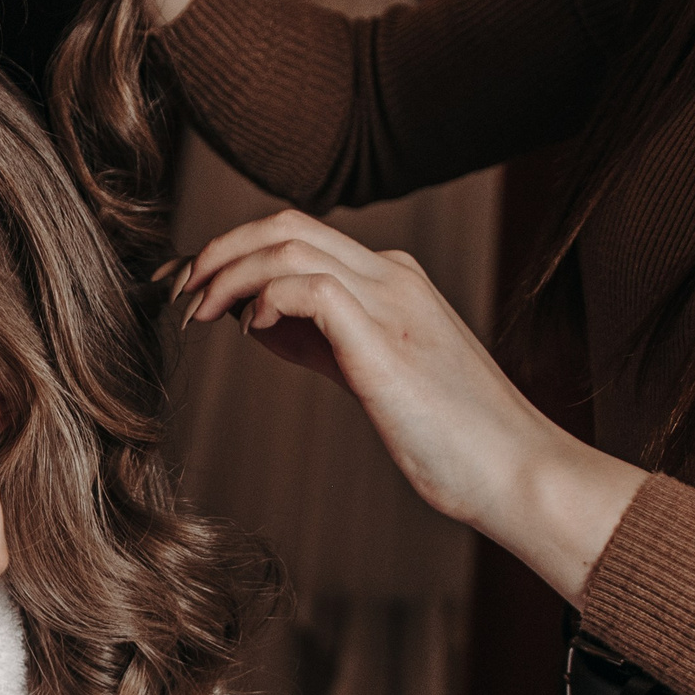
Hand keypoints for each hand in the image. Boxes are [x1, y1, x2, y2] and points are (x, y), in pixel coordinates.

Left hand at [165, 210, 646, 604]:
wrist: (517, 471)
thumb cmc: (448, 437)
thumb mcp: (371, 372)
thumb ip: (319, 339)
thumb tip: (255, 319)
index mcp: (391, 278)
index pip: (296, 235)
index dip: (232, 252)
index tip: (191, 286)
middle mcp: (392, 276)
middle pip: (285, 223)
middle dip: (218, 250)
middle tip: (178, 291)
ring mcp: (392, 301)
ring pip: (288, 246)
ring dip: (227, 274)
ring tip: (197, 313)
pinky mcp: (386, 340)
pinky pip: (309, 288)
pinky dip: (266, 299)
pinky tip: (252, 331)